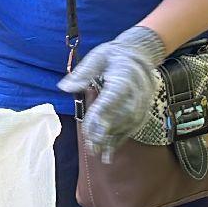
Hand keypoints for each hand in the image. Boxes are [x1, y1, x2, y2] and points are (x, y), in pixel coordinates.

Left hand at [58, 26, 165, 161]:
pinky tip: (109, 151)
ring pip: (126, 126)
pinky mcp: (143, 111)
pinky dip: (120, 140)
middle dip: (104, 133)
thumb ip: (83, 72)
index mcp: (124, 78)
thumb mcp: (98, 56)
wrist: (142, 53)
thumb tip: (64, 86)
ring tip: (96, 153)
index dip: (100, 114)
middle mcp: (136, 93)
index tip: (88, 127)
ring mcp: (141, 104)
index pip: (112, 98)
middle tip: (89, 146)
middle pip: (119, 116)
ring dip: (111, 141)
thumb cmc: (116, 54)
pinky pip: (131, 129)